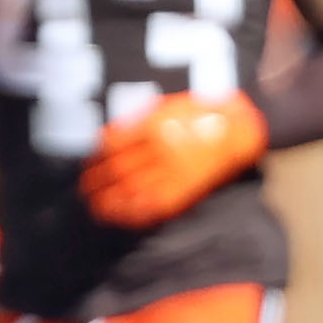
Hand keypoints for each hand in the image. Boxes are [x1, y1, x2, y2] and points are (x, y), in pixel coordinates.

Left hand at [80, 91, 267, 228]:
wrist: (238, 130)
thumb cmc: (198, 115)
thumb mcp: (165, 107)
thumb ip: (134, 121)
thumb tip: (102, 138)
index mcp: (154, 126)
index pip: (111, 145)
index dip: (95, 157)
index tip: (87, 164)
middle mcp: (161, 150)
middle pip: (117, 169)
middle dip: (96, 181)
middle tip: (84, 188)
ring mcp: (172, 172)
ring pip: (130, 190)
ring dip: (108, 201)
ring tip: (95, 206)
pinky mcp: (184, 190)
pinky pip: (152, 206)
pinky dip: (132, 212)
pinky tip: (119, 215)